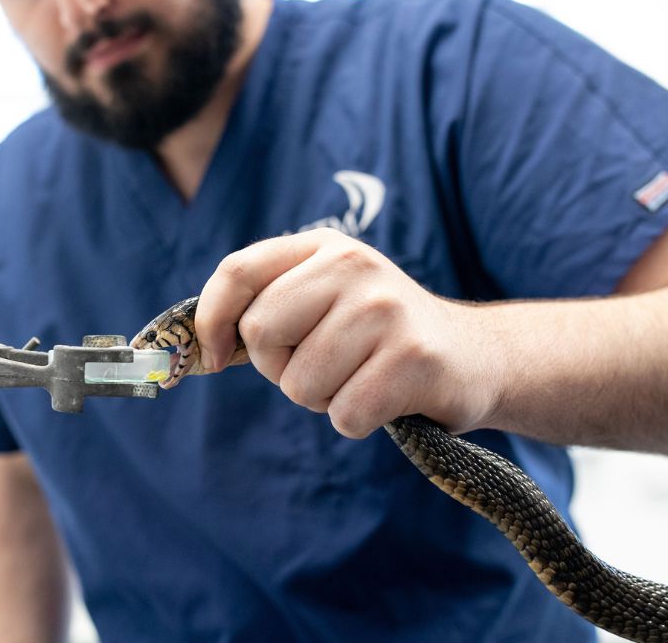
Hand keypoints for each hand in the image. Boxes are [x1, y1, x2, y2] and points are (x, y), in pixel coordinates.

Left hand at [194, 228, 500, 436]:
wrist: (475, 356)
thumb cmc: (378, 336)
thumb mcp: (324, 300)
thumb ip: (264, 307)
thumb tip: (192, 348)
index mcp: (324, 247)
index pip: (237, 271)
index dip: (210, 320)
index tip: (212, 358)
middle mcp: (354, 266)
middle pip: (261, 332)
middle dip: (278, 368)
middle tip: (320, 367)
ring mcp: (386, 310)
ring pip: (300, 383)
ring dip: (321, 399)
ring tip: (360, 378)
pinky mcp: (413, 359)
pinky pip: (343, 414)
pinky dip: (355, 420)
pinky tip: (385, 399)